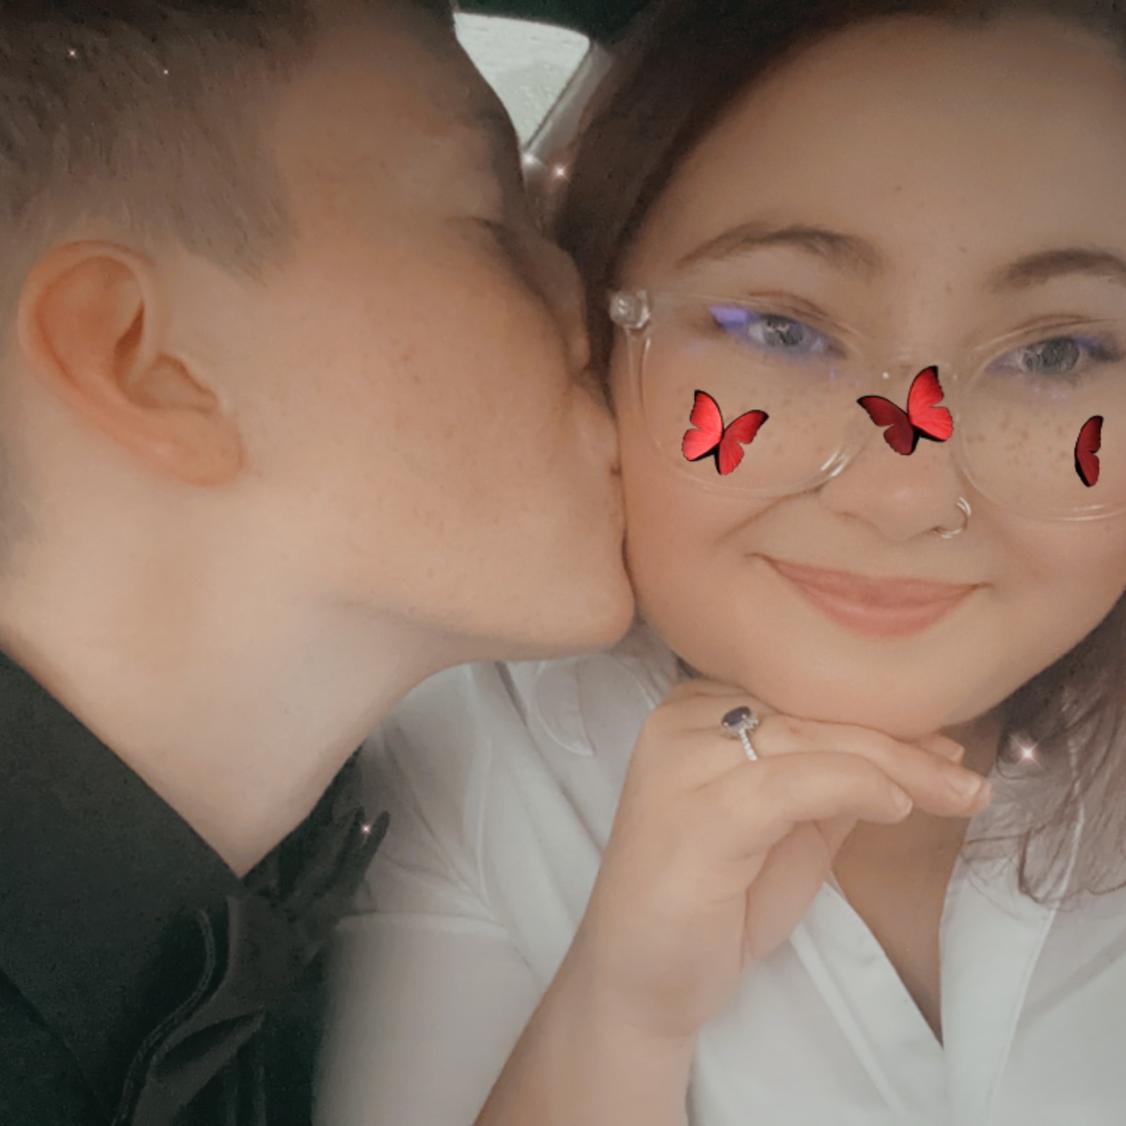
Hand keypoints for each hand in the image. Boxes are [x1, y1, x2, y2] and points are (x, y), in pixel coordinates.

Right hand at [563, 677, 990, 1044]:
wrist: (641, 980)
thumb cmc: (713, 902)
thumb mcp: (787, 827)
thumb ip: (832, 778)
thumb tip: (919, 747)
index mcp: (695, 708)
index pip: (800, 689)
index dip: (878, 710)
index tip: (943, 743)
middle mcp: (681, 720)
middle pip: (811, 710)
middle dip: (901, 741)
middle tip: (968, 775)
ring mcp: (682, 762)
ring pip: (811, 740)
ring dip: (897, 767)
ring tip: (960, 794)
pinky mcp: (696, 812)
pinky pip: (793, 782)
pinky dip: (856, 787)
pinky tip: (901, 806)